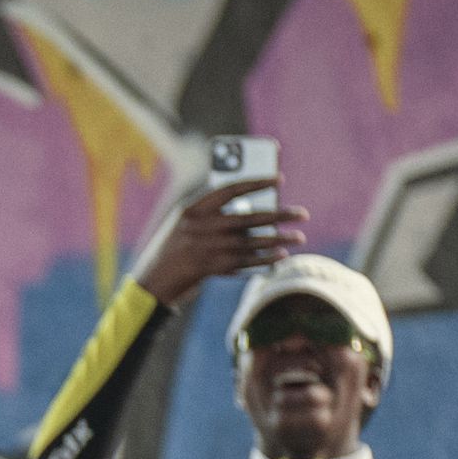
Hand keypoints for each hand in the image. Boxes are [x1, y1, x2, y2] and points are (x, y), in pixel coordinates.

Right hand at [136, 176, 310, 307]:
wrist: (155, 280)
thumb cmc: (174, 244)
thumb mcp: (184, 220)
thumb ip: (212, 208)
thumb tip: (252, 203)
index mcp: (194, 210)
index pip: (231, 190)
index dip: (257, 182)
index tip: (280, 178)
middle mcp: (203, 229)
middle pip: (248, 218)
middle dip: (279, 215)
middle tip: (302, 213)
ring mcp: (209, 250)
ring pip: (252, 243)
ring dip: (278, 240)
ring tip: (299, 237)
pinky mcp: (214, 269)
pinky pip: (246, 262)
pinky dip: (265, 260)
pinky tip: (281, 256)